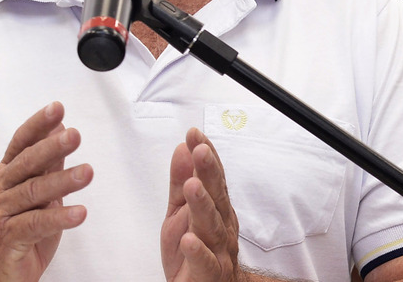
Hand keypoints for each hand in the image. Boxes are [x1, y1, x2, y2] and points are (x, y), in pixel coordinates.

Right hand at [0, 101, 92, 281]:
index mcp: (5, 174)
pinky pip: (36, 225)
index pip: (21, 142)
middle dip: (52, 147)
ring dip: (63, 181)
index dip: (39, 125)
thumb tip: (62, 130)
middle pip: (27, 163)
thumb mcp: (36, 193)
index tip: (57, 108)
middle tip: (75, 136)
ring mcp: (0, 214)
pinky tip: (80, 212)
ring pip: (33, 192)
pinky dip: (59, 218)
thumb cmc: (17, 228)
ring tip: (87, 172)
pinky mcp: (7, 239)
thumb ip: (47, 164)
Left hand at [161, 128, 242, 281]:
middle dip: (208, 172)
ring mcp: (218, 251)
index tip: (195, 134)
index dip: (205, 155)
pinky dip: (198, 251)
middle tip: (200, 150)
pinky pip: (205, 263)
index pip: (212, 177)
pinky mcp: (209, 275)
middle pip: (216, 196)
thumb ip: (181, 180)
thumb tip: (182, 148)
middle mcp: (221, 227)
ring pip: (212, 226)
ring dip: (202, 205)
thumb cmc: (196, 251)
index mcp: (216, 208)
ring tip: (192, 186)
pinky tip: (189, 239)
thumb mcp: (181, 211)